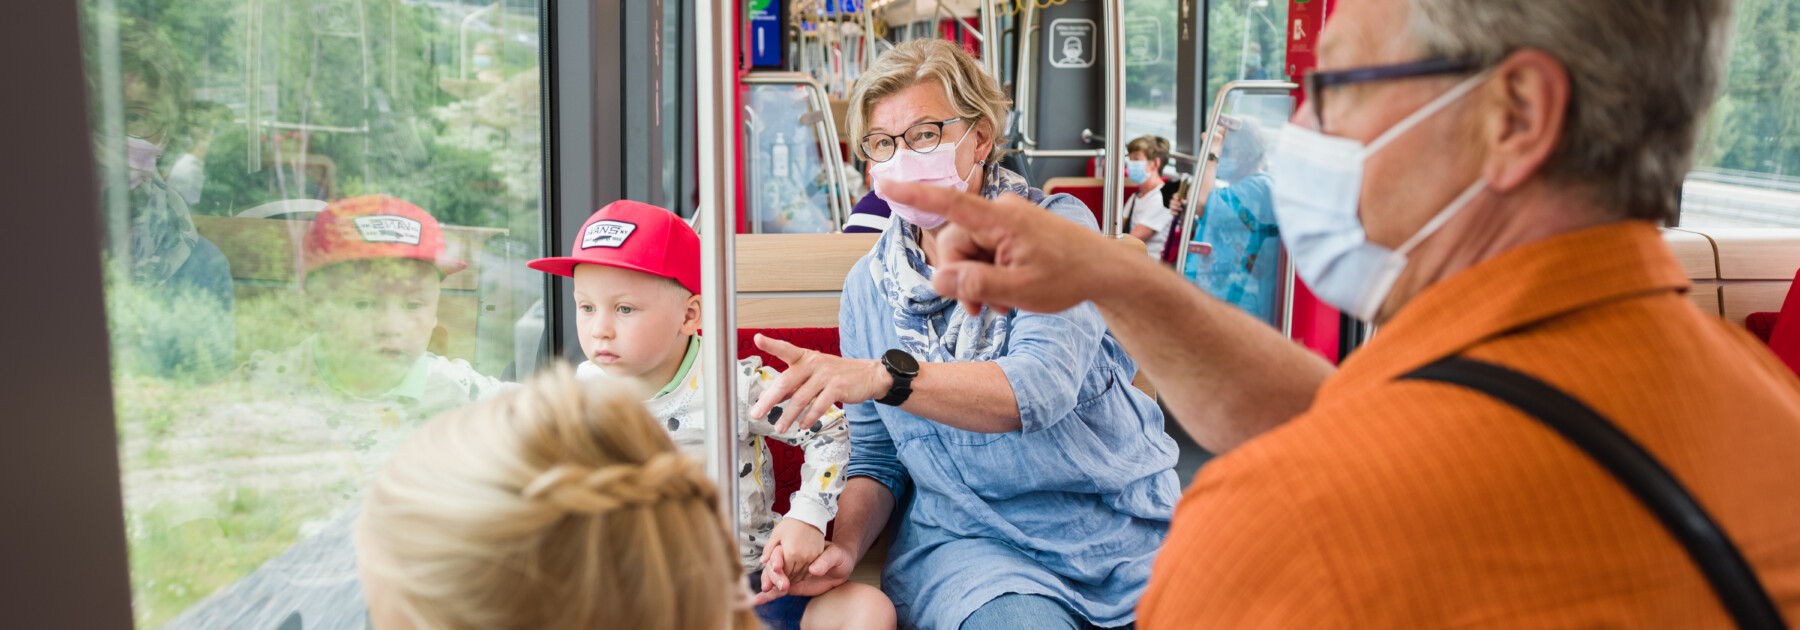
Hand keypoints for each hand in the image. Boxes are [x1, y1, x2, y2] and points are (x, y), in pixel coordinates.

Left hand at [750, 334, 890, 432]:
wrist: (868, 375)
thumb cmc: (836, 375)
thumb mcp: (813, 374)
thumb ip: (792, 385)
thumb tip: (769, 398)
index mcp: (805, 357)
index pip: (785, 349)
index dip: (771, 344)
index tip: (758, 339)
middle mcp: (814, 363)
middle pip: (786, 382)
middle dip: (769, 400)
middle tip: (757, 413)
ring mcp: (826, 374)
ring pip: (801, 398)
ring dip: (788, 416)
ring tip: (779, 427)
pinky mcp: (837, 387)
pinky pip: (818, 406)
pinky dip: (809, 417)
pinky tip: (803, 425)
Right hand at [754, 541, 855, 604]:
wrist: (841, 567)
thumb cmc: (838, 556)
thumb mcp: (835, 555)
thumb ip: (824, 561)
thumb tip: (813, 570)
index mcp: (796, 548)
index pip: (781, 552)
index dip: (777, 559)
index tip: (778, 566)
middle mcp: (790, 560)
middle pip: (774, 567)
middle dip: (772, 575)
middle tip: (777, 584)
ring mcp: (789, 573)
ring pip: (773, 578)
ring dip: (768, 584)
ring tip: (764, 592)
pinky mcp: (791, 585)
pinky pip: (777, 590)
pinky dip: (768, 596)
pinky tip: (758, 600)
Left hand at [763, 518, 825, 585]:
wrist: (809, 516)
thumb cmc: (791, 525)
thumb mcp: (776, 534)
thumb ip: (768, 549)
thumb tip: (762, 561)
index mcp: (791, 553)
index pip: (783, 572)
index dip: (778, 574)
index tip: (775, 573)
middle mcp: (803, 557)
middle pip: (793, 575)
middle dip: (785, 578)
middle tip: (780, 578)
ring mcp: (812, 557)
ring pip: (802, 575)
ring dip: (794, 577)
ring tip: (788, 575)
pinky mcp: (818, 556)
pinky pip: (810, 570)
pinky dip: (803, 574)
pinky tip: (798, 571)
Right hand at [879, 180, 1132, 315]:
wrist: (1104, 271)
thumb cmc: (1070, 276)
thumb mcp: (1020, 290)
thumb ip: (975, 284)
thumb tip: (938, 279)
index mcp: (1000, 219)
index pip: (947, 202)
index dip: (912, 193)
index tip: (883, 181)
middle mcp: (1000, 212)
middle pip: (955, 243)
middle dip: (961, 278)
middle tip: (979, 310)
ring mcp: (1007, 220)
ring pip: (969, 250)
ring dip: (977, 280)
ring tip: (1001, 305)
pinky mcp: (1013, 229)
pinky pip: (985, 249)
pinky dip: (989, 273)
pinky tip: (1006, 294)